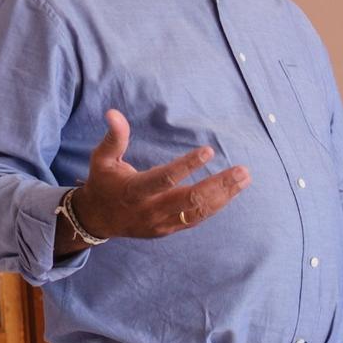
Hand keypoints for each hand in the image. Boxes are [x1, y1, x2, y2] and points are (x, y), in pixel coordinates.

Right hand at [69, 108, 250, 240]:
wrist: (98, 219)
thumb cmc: (103, 182)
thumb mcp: (102, 159)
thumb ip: (114, 137)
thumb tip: (114, 113)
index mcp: (133, 191)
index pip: (164, 179)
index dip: (186, 166)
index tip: (208, 151)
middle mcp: (149, 210)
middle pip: (189, 200)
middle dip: (218, 185)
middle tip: (242, 171)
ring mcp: (160, 223)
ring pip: (197, 212)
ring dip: (224, 196)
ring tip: (244, 179)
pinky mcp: (167, 230)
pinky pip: (195, 219)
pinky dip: (215, 206)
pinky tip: (231, 192)